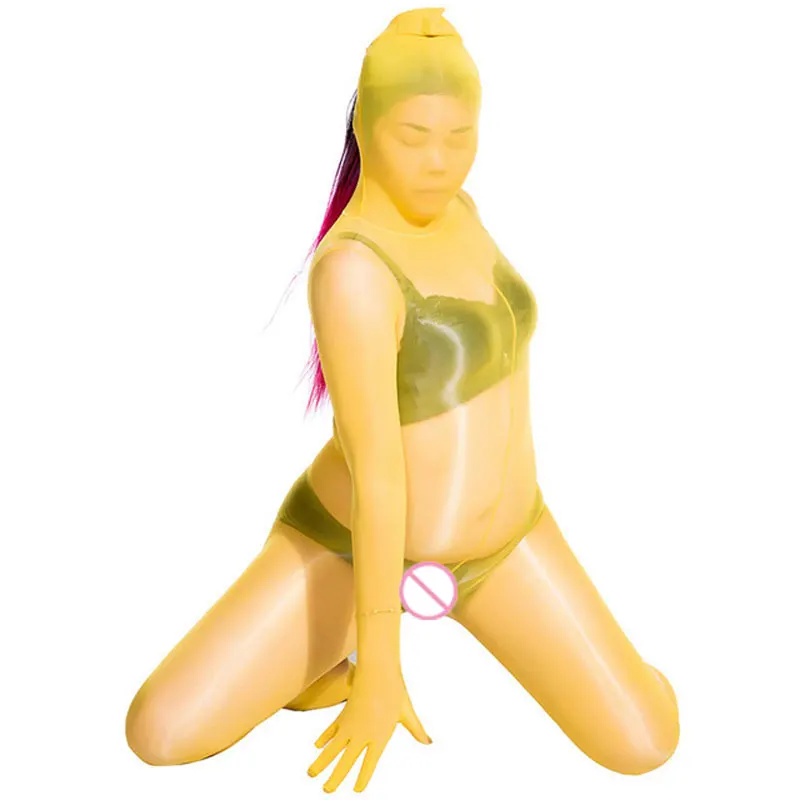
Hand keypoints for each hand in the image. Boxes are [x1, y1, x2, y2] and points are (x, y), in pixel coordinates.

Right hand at [307, 663, 431, 792]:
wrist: (378, 670)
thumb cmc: (395, 691)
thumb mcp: (407, 712)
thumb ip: (416, 730)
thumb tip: (429, 742)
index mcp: (378, 737)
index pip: (369, 764)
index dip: (362, 778)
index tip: (357, 790)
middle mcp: (361, 734)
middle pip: (345, 761)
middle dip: (335, 778)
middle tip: (326, 791)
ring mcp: (350, 724)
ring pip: (332, 748)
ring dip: (321, 762)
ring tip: (310, 774)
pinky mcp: (344, 713)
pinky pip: (331, 729)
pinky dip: (324, 739)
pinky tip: (317, 747)